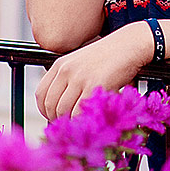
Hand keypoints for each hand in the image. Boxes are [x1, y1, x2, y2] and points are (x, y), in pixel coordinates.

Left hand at [34, 23, 153, 119]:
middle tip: (69, 125)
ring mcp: (79, 78)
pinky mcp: (93, 85)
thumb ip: (69, 80)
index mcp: (60, 65)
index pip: (40, 94)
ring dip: (70, 123)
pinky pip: (79, 111)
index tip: (54, 118)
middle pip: (50, 105)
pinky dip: (82, 121)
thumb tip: (62, 108)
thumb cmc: (109, 57)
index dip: (45, 110)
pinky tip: (90, 120)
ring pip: (63, 111)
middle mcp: (66, 71)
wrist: (129, 45)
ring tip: (81, 124)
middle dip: (57, 120)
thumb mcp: (82, 63)